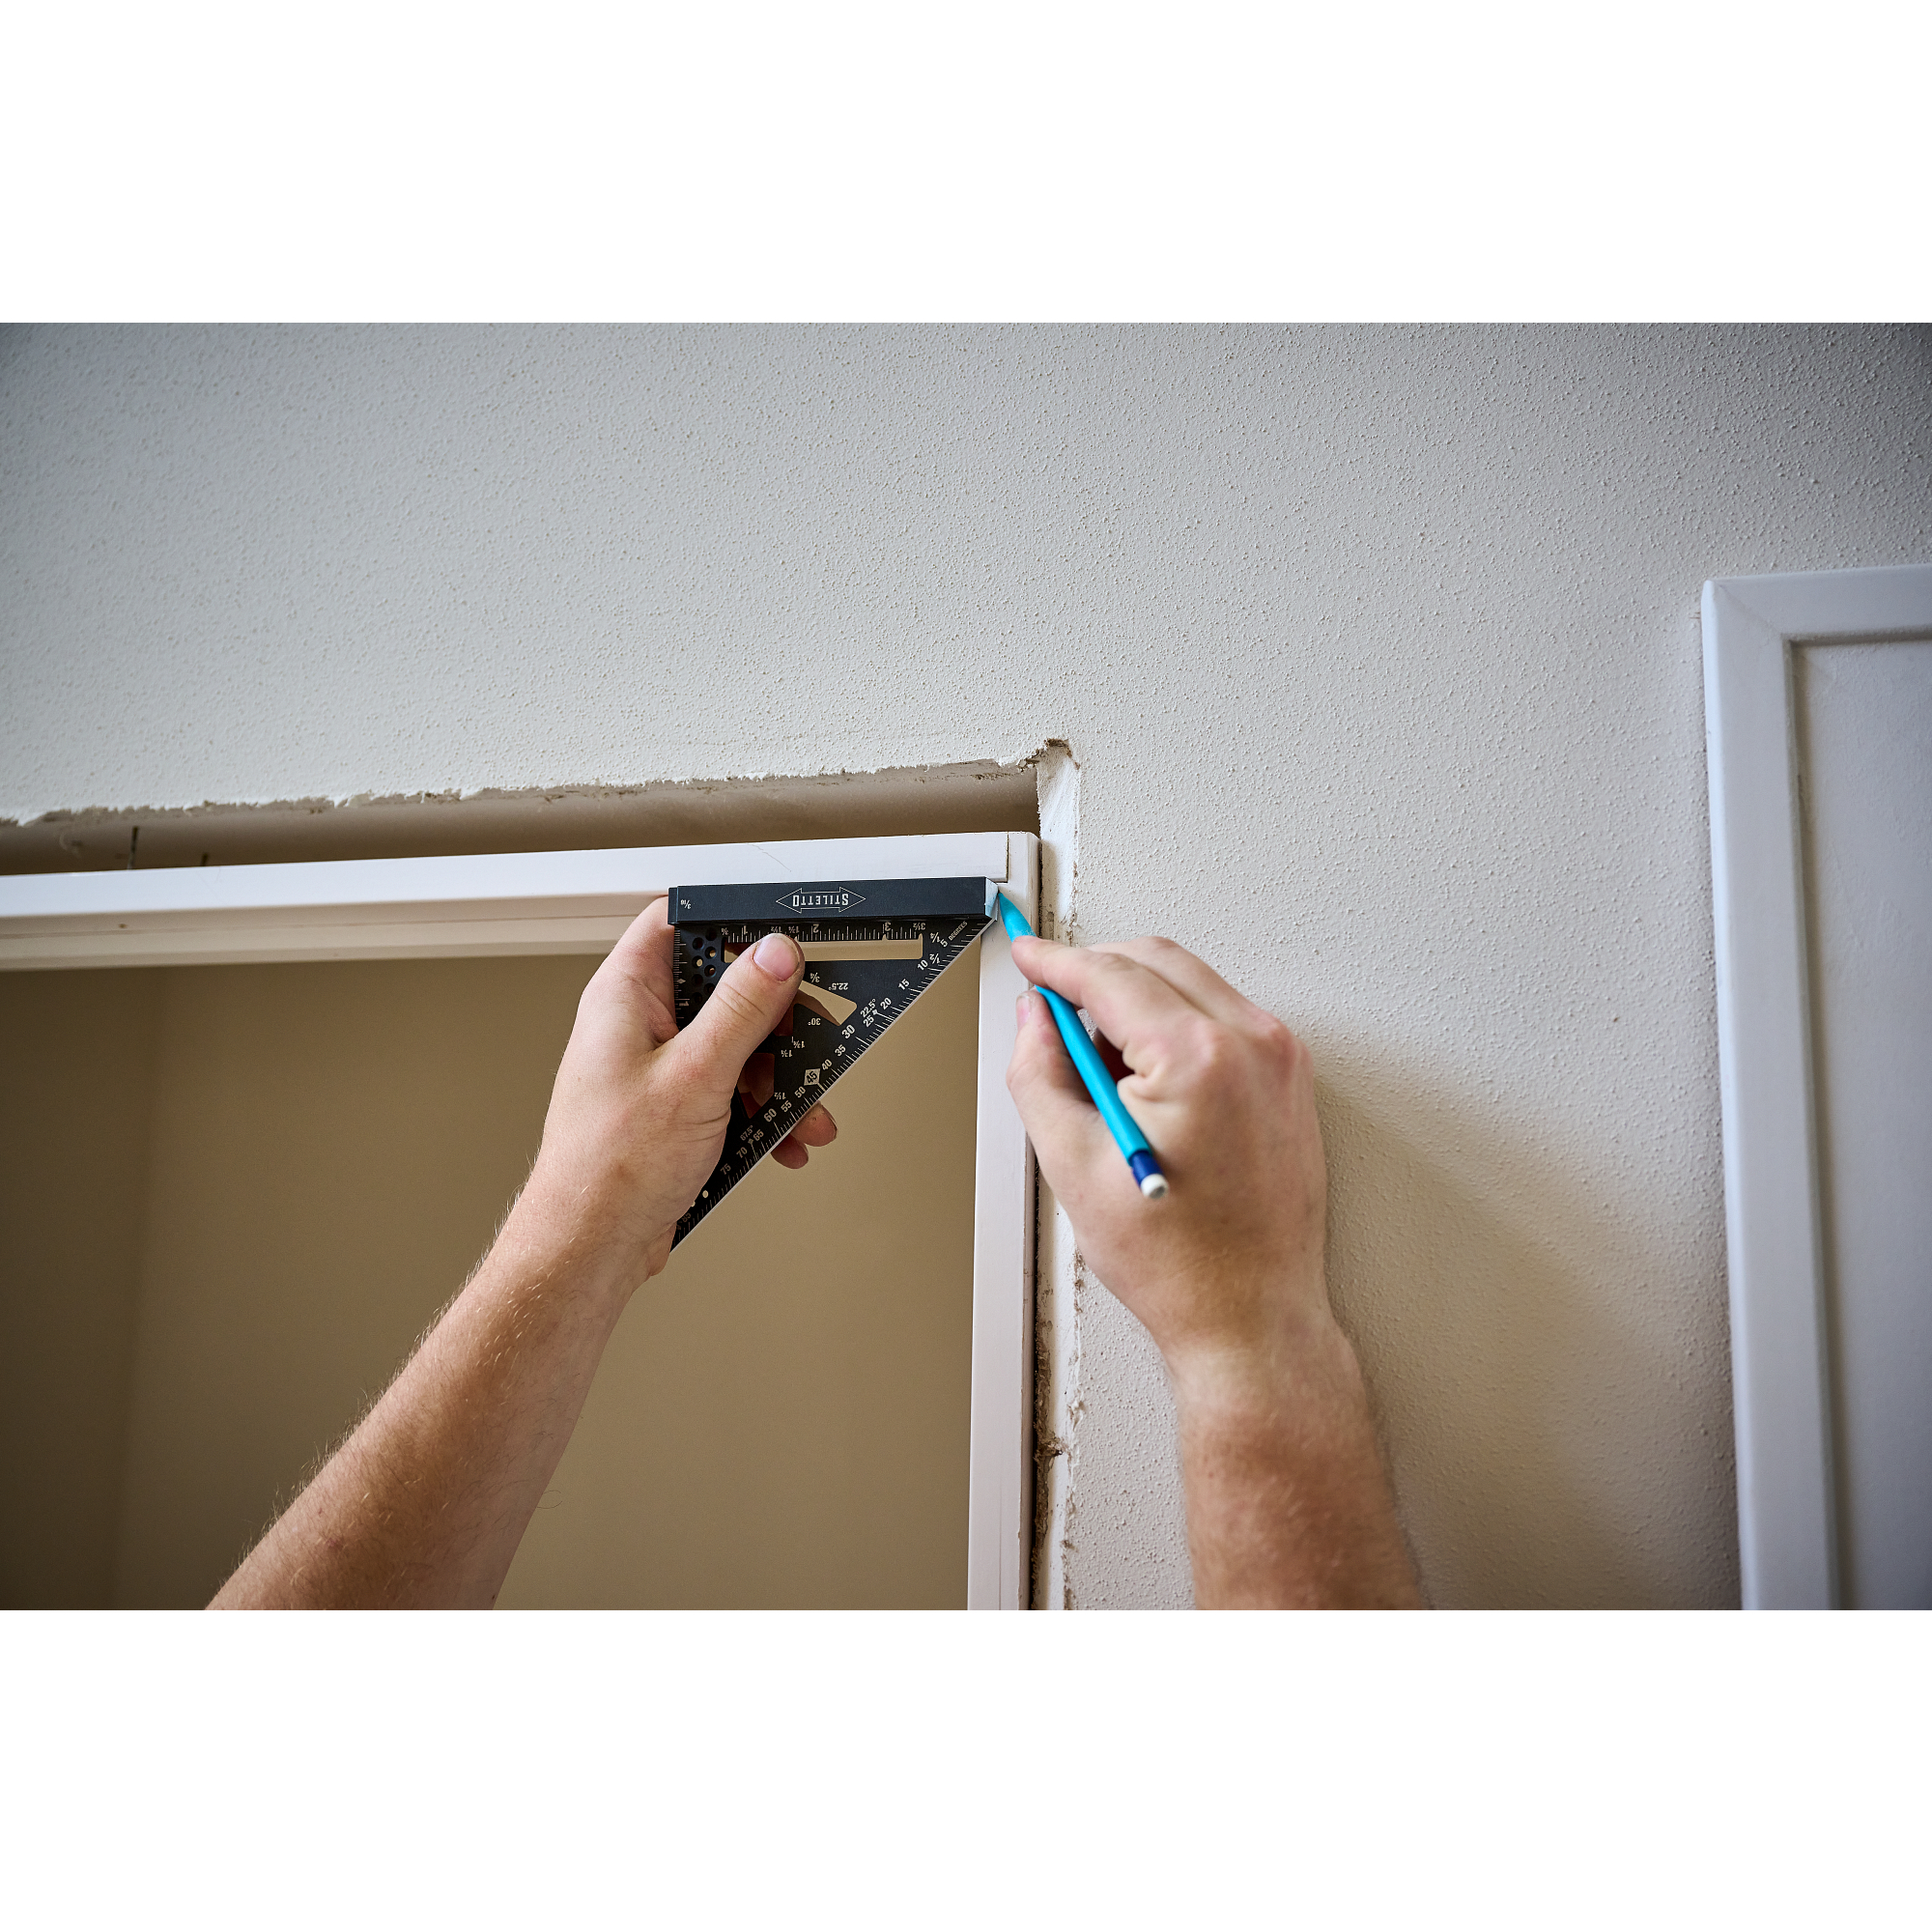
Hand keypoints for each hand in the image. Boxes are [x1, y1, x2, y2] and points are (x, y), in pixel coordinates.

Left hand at [519, 899, 837, 1288]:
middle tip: (811, 1041)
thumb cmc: (608, 1169)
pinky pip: (734, 1091)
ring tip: (806, 1113)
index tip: (786, 937)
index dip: (734, 921)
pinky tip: (785, 1141)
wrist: (591, 1247)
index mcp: (627, 995)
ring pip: (739, 1046)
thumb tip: (775, 952)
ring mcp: (659, 1068)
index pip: (680, 921)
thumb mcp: (695, 1076)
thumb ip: (741, 1009)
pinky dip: (766, 1113)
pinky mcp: (676, 1109)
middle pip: (726, 989)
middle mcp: (640, 1024)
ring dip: (782, 1079)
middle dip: (778, 1022)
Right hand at [1007, 934, 1418, 1605]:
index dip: (1055, 961)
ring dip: (1136, 999)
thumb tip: (1037, 1019)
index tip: (1027, 953)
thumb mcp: (1072, 1165)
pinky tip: (1144, 1082)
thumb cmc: (1180, 1265)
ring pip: (1191, 983)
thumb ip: (1040, 1073)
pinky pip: (1222, 1017)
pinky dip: (1175, 1024)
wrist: (1251, 1318)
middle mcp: (1252, 1045)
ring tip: (1099, 1071)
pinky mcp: (1290, 1079)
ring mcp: (1280, 1060)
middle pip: (1156, 961)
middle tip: (1051, 1010)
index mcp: (1199, 1058)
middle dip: (1095, 972)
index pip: (1111, 974)